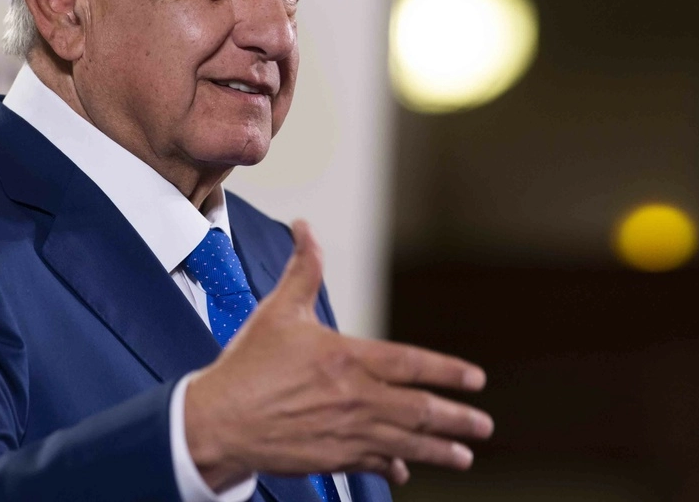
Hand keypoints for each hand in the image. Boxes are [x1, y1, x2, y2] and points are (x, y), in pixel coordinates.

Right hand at [184, 220, 492, 490]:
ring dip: (439, 450)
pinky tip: (406, 469)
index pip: (412, 364)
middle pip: (419, 411)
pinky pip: (373, 464)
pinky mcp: (331, 459)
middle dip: (457, 419)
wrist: (215, 422)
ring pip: (405, 444)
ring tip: (464, 456)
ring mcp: (345, 433)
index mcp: (347, 358)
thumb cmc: (246, 365)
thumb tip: (304, 229)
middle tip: (483, 425)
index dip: (449, 372)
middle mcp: (354, 398)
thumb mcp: (278, 310)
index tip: (477, 380)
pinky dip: (394, 466)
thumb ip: (303, 270)